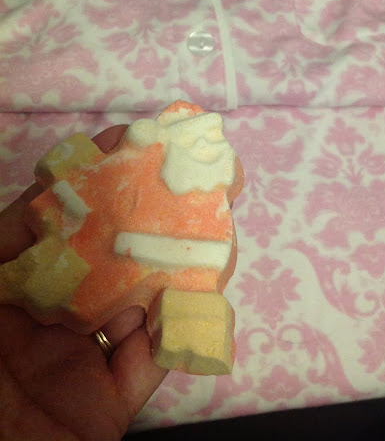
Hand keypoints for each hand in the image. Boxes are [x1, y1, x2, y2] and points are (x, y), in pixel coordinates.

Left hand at [0, 126, 167, 440]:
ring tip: (204, 224)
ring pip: (139, 303)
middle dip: (146, 217)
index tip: (129, 143)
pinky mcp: (109, 403)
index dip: (94, 182)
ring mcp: (84, 358)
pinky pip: (150, 363)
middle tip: (182, 176)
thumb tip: (46, 197)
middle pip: (110, 257)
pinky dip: (175, 332)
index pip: (62, 223)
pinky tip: (195, 293)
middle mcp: (54, 315)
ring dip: (172, 267)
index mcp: (17, 287)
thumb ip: (4, 241)